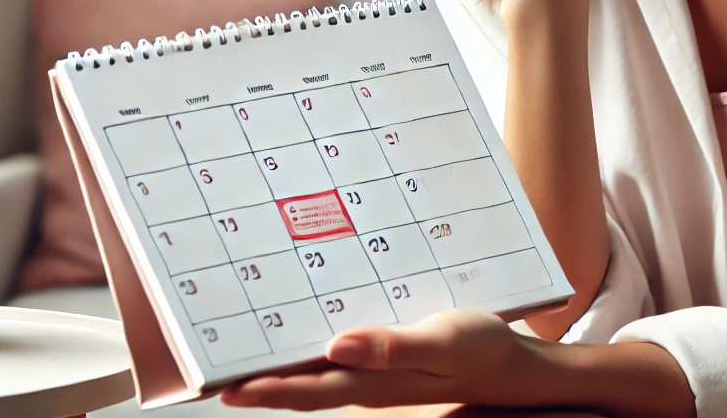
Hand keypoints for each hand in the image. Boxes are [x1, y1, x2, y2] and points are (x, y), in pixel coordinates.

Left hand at [219, 309, 551, 411]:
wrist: (512, 365)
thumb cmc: (480, 349)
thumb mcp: (442, 343)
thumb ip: (392, 348)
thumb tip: (337, 347)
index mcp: (376, 382)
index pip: (309, 391)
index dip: (266, 390)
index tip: (226, 387)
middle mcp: (368, 383)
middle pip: (303, 388)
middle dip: (259, 384)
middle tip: (215, 374)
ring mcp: (377, 375)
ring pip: (317, 376)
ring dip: (282, 368)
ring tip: (244, 355)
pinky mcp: (387, 362)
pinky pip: (339, 360)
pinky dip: (313, 353)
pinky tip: (304, 336)